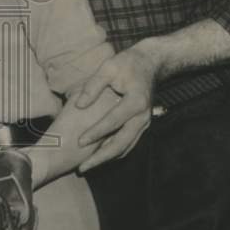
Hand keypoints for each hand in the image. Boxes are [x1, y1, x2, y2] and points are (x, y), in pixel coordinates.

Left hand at [73, 43, 159, 172]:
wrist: (150, 63)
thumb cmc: (126, 64)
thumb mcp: (108, 68)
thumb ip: (93, 86)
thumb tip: (79, 106)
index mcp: (136, 101)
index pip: (113, 121)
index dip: (96, 132)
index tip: (79, 141)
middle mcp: (143, 116)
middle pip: (122, 142)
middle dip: (101, 157)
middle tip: (82, 167)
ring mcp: (144, 122)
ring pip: (126, 147)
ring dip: (107, 159)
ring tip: (87, 166)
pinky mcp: (141, 125)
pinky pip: (128, 143)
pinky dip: (115, 152)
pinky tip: (100, 157)